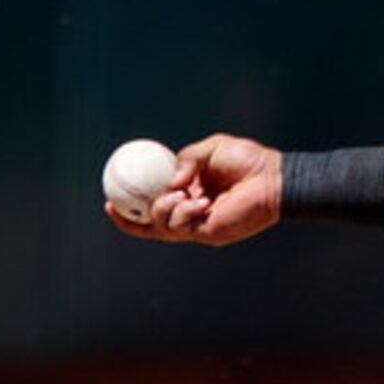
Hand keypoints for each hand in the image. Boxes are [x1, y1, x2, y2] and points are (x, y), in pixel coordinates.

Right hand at [103, 132, 284, 245]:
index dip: (131, 204)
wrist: (272, 177)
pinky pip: (182, 229)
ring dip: (163, 210)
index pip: (155, 201)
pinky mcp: (210, 233)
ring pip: (162, 228)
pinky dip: (184, 214)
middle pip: (151, 223)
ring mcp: (199, 224)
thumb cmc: (246, 160)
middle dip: (129, 220)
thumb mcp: (208, 149)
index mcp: (189, 191)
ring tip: (181, 195)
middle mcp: (191, 211)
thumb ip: (185, 160)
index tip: (111, 196)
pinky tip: (197, 202)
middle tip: (114, 206)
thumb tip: (170, 182)